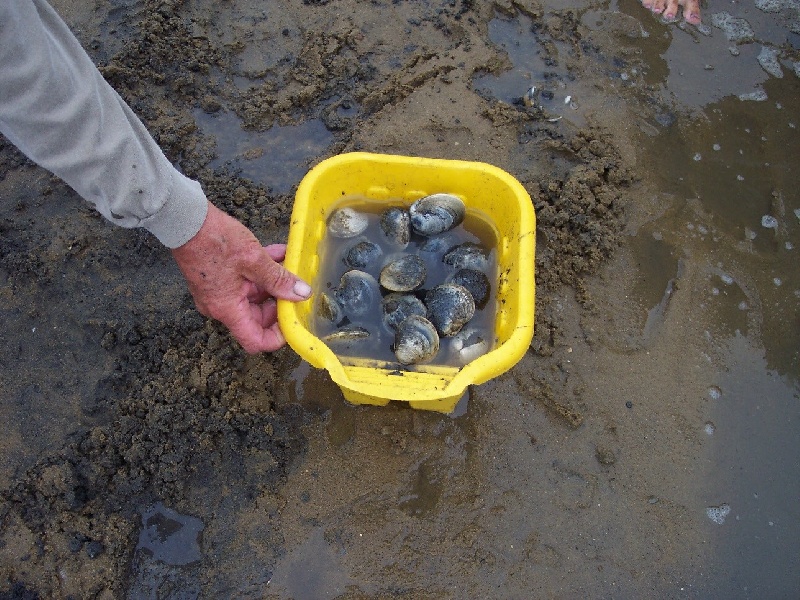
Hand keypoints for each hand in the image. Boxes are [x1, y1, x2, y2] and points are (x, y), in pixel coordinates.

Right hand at [171, 201, 311, 352]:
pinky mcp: (219, 277)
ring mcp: (218, 292)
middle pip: (257, 318)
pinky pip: (245, 281)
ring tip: (291, 264)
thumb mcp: (254, 259)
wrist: (185, 219)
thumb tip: (301, 293)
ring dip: (274, 282)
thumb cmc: (214, 239)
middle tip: (298, 287)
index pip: (255, 340)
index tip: (294, 320)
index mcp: (227, 309)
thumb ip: (279, 279)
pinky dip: (262, 271)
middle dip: (280, 303)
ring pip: (254, 296)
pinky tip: (279, 253)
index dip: (277, 336)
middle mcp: (221, 306)